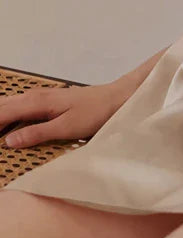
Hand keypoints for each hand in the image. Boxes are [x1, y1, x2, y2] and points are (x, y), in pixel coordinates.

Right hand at [0, 81, 132, 148]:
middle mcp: (35, 96)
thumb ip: (37, 133)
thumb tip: (9, 141)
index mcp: (37, 102)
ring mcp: (41, 96)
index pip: (2, 112)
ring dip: (0, 116)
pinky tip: (7, 125)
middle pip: (3, 106)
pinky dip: (9, 113)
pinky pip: (19, 105)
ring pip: (10, 104)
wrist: (115, 98)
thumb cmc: (94, 112)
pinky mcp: (47, 100)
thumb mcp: (66, 128)